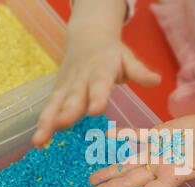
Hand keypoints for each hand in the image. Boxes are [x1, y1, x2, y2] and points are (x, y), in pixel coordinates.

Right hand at [32, 30, 160, 147]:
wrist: (87, 38)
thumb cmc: (112, 54)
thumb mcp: (127, 59)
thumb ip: (140, 72)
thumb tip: (157, 81)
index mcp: (100, 70)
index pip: (99, 84)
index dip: (97, 96)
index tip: (95, 110)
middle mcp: (80, 79)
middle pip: (73, 97)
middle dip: (67, 112)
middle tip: (62, 124)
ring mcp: (66, 86)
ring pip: (55, 105)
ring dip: (47, 122)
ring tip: (39, 140)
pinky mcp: (57, 92)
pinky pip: (48, 109)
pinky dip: (42, 124)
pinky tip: (37, 142)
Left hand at [88, 114, 194, 186]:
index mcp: (173, 177)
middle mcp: (161, 167)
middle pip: (132, 180)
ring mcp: (157, 152)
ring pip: (129, 162)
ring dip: (111, 169)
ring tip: (91, 179)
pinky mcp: (157, 135)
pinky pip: (136, 135)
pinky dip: (123, 135)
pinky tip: (106, 134)